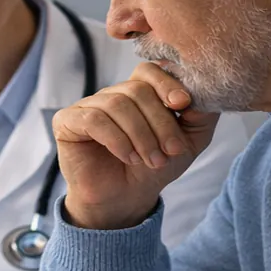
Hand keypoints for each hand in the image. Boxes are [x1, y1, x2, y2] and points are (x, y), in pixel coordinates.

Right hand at [51, 61, 220, 229]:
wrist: (125, 199)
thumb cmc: (154, 167)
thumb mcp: (188, 141)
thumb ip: (201, 115)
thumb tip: (203, 91)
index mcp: (137, 93)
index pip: (149, 71)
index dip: (166, 83)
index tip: (182, 105)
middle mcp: (111, 94)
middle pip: (136, 89)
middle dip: (159, 122)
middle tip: (171, 151)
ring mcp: (87, 106)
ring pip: (116, 103)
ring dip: (140, 135)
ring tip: (151, 160)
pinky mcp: (67, 121)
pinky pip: (93, 119)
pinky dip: (116, 139)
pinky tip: (127, 157)